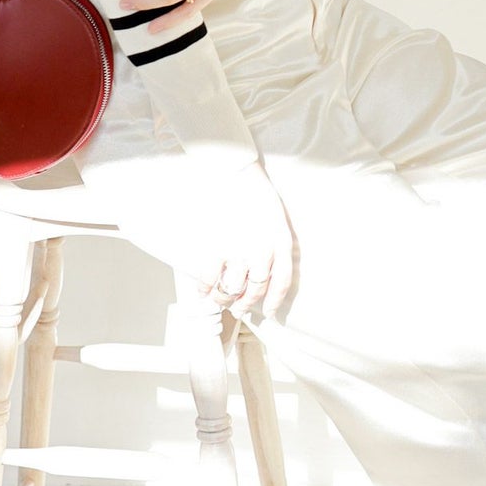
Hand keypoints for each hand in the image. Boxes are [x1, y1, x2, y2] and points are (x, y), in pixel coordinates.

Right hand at [199, 160, 296, 320]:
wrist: (236, 173)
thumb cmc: (256, 195)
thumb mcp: (277, 220)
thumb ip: (276, 245)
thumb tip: (268, 271)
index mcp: (281, 244)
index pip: (282, 283)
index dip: (275, 302)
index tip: (270, 313)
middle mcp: (264, 251)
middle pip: (256, 290)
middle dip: (246, 304)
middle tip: (239, 309)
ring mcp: (241, 251)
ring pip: (232, 289)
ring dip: (224, 299)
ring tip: (220, 300)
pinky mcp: (219, 246)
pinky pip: (211, 277)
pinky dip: (205, 288)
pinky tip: (203, 291)